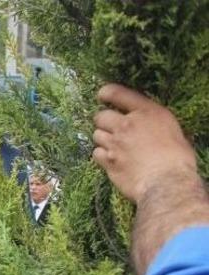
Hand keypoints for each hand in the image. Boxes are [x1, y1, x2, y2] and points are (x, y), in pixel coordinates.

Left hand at [92, 84, 195, 204]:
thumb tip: (148, 125)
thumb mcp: (172, 129)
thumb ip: (153, 122)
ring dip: (103, 138)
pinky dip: (101, 155)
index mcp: (147, 112)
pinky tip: (111, 159)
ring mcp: (115, 144)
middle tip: (111, 128)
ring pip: (96, 135)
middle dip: (104, 121)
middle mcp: (127, 125)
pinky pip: (96, 153)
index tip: (102, 95)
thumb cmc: (177, 158)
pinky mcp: (108, 162)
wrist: (167, 182)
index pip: (118, 94)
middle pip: (100, 116)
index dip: (106, 93)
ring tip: (115, 146)